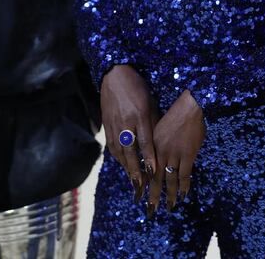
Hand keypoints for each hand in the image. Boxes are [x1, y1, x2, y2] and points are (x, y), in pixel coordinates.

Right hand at [101, 65, 157, 200]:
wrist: (114, 76)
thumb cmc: (138, 89)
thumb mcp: (150, 103)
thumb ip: (153, 124)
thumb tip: (158, 144)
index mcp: (139, 115)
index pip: (145, 141)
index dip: (149, 158)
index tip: (154, 173)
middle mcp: (125, 122)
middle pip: (130, 151)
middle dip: (135, 171)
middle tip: (140, 187)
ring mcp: (113, 125)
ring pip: (120, 152)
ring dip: (127, 168)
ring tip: (134, 182)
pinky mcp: (106, 126)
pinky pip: (112, 147)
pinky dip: (119, 158)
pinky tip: (124, 166)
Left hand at [148, 90, 205, 214]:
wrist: (189, 106)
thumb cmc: (175, 113)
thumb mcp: (159, 127)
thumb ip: (156, 141)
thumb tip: (155, 154)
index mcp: (152, 144)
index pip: (146, 168)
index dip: (143, 182)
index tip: (140, 194)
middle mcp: (160, 151)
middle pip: (155, 177)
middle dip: (153, 195)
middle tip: (151, 210)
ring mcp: (174, 153)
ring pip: (169, 179)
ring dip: (169, 195)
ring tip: (168, 207)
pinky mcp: (188, 154)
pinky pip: (185, 174)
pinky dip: (184, 186)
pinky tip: (183, 195)